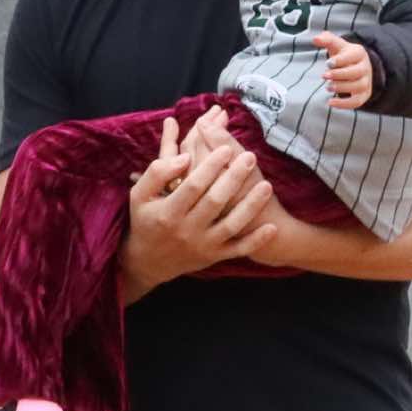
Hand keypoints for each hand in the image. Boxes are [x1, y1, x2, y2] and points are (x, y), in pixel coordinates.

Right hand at [119, 112, 276, 299]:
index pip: (193, 185)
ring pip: (231, 226)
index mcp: (168, 212)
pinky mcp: (214, 256)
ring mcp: (203, 245)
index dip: (210, 166)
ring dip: (251, 206)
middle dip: (234, 178)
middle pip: (215, 202)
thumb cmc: (146, 220)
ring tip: (266, 184)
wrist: (148, 262)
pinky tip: (271, 227)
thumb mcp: (140, 194)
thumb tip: (185, 155)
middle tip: (250, 156)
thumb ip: (158, 172)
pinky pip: (238, 250)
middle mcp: (186, 230)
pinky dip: (255, 241)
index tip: (226, 148)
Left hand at [312, 32, 371, 108]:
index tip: (328, 63)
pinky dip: (344, 104)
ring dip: (342, 87)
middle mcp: (365, 67)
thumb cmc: (343, 55)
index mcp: (359, 53)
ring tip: (327, 87)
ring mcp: (366, 82)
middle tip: (324, 76)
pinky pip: (356, 102)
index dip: (340, 61)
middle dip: (339, 75)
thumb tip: (315, 38)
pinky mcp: (363, 95)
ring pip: (358, 86)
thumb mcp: (336, 45)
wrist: (357, 67)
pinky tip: (330, 102)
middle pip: (356, 72)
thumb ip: (326, 40)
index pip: (352, 57)